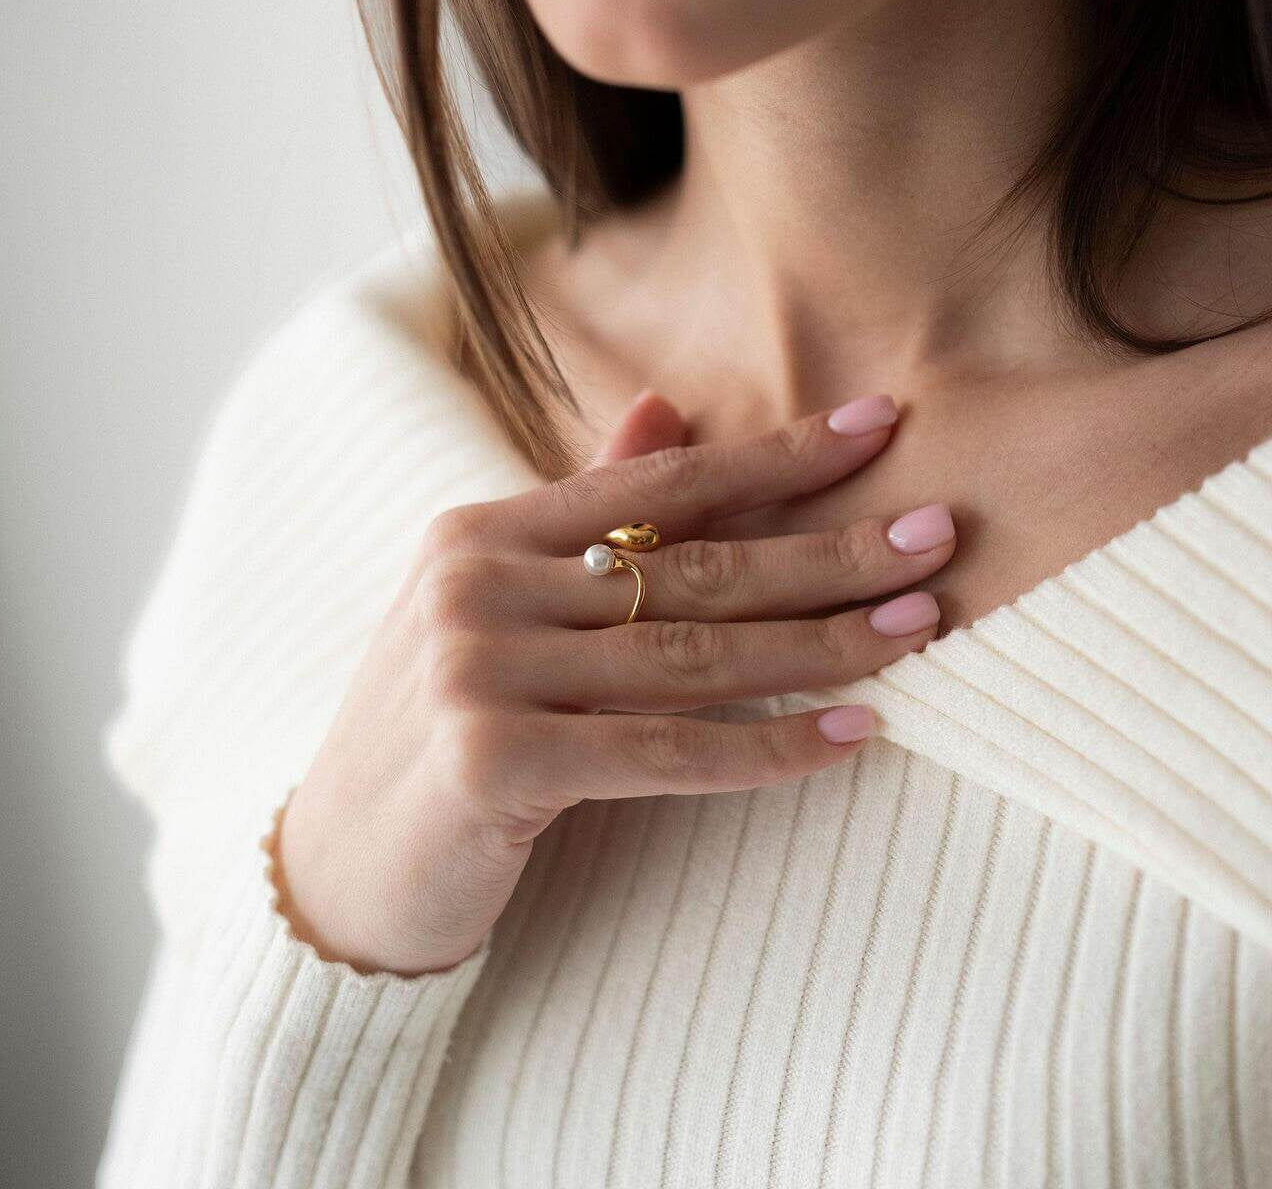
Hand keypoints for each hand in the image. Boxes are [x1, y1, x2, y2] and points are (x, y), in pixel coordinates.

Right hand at [274, 392, 954, 974]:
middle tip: (940, 537)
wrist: (335, 866)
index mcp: (484, 533)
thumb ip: (583, 511)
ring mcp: (478, 669)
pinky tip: (850, 737)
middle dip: (829, 553)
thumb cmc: (436, 731)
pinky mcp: (491, 761)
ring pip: (692, 655)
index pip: (658, 484)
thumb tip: (668, 409)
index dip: (776, 455)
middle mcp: (477, 585)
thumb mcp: (497, 606)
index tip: (881, 426)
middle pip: (692, 567)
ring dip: (821, 644)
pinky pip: (663, 751)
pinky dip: (764, 749)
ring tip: (920, 628)